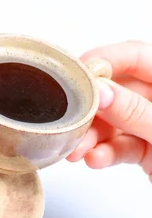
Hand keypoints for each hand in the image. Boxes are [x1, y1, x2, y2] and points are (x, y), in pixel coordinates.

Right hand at [67, 41, 151, 180]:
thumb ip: (136, 112)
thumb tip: (102, 91)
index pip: (137, 56)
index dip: (105, 60)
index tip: (76, 75)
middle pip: (119, 91)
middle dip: (93, 109)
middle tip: (72, 123)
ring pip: (114, 123)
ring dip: (93, 137)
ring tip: (78, 152)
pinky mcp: (148, 151)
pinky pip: (121, 146)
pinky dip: (105, 154)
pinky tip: (95, 161)